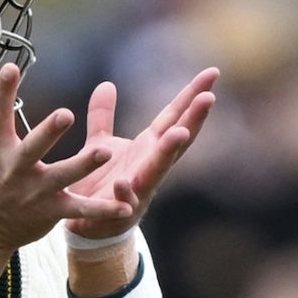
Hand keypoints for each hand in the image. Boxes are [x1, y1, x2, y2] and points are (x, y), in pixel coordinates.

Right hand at [0, 63, 125, 252]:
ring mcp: (34, 192)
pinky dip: (102, 211)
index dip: (3, 92)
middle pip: (32, 148)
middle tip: (66, 114)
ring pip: (62, 177)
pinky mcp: (50, 211)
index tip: (12, 68)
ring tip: (106, 152)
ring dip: (84, 165)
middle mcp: (14, 169)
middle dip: (48, 133)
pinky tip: (124, 208)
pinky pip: (79, 210)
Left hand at [65, 68, 219, 240]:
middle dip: (193, 120)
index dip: (191, 95)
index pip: (174, 116)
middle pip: (176, 140)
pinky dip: (125, 193)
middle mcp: (149, 166)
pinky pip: (123, 202)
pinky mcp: (119, 210)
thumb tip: (106, 84)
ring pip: (158, 169)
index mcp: (147, 147)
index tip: (212, 73)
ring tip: (179, 133)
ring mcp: (139, 189)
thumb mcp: (100, 145)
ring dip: (169, 151)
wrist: (86, 224)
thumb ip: (103, 116)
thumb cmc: (100, 183)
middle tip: (209, 98)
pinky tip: (123, 183)